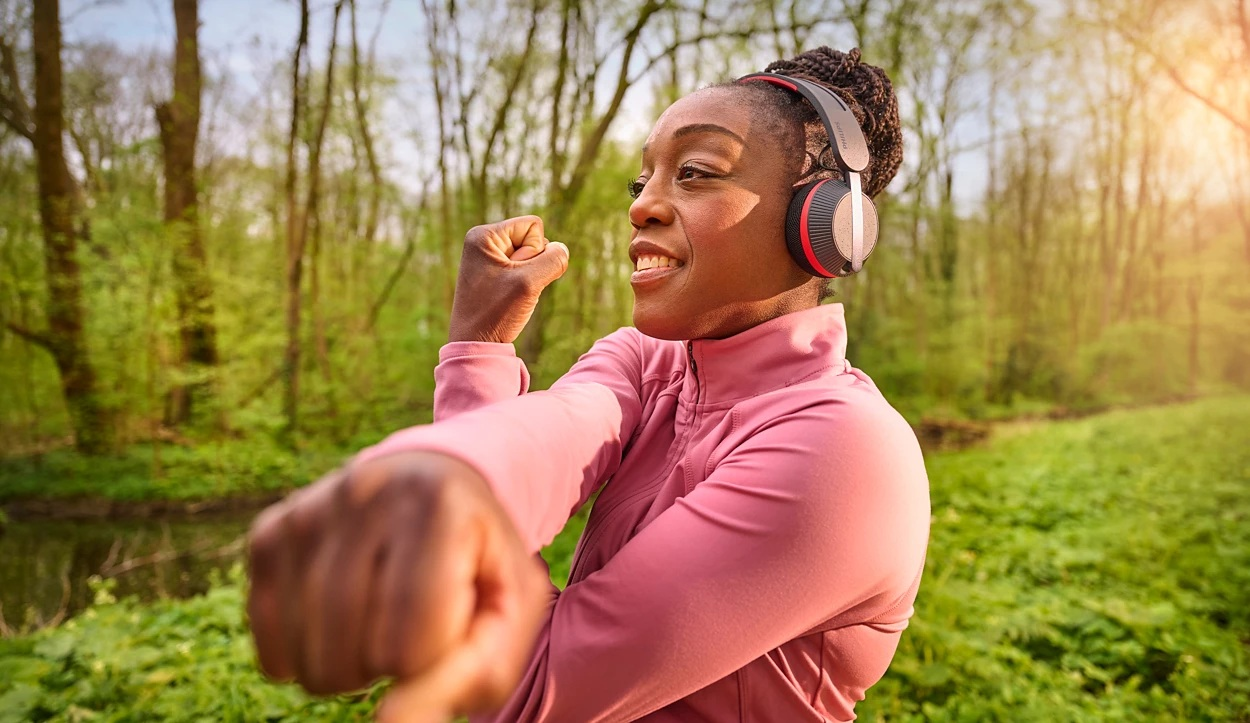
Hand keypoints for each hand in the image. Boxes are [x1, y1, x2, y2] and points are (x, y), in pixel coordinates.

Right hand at [246, 451, 548, 719]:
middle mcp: (366, 493)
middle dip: (389, 666)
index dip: (432, 660)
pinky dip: (303, 656)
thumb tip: (389, 722)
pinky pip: (268, 641)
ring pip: (309, 656)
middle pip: (355, 653)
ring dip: (348, 668)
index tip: (450, 624)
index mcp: (439, 505)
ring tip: (379, 626)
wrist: (434, 482)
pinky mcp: (270, 533)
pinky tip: (338, 626)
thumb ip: (474, 673)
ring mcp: (309, 511)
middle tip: (413, 627)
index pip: (412, 642)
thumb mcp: (512, 609)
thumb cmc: (478, 561)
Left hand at [448, 215, 569, 343]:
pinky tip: (509, 298)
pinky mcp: (494, 273)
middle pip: (533, 239)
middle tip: (510, 287)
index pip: (533, 225)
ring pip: (532, 256)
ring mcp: (488, 258)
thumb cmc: (495, 313)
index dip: (535, 251)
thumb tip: (561, 249)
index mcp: (484, 235)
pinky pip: (525, 270)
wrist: (475, 344)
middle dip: (532, 264)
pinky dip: (525, 284)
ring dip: (530, 277)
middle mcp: (484, 242)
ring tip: (509, 295)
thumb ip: (553, 260)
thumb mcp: (529, 283)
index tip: (514, 274)